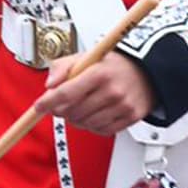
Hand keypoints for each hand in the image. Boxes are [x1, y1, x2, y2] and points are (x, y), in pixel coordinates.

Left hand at [35, 52, 156, 135]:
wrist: (148, 70)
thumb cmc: (115, 64)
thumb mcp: (87, 57)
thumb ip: (63, 66)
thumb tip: (50, 84)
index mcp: (100, 73)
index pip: (66, 93)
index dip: (48, 102)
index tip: (39, 106)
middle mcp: (112, 90)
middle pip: (73, 112)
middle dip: (62, 110)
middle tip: (62, 104)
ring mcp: (123, 106)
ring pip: (85, 124)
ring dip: (77, 119)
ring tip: (81, 108)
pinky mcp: (131, 117)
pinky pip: (102, 130)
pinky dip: (93, 125)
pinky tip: (95, 114)